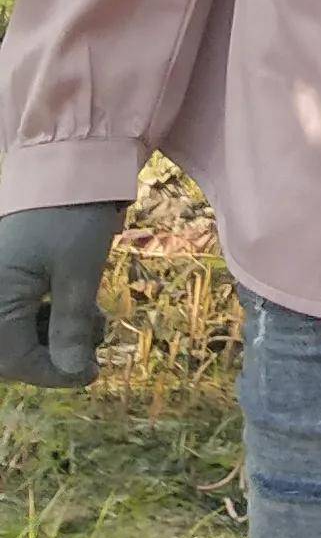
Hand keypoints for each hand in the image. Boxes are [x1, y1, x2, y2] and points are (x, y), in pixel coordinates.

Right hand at [0, 201, 122, 388]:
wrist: (65, 163)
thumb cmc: (72, 214)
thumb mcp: (79, 271)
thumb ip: (71, 325)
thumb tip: (75, 372)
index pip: (15, 360)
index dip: (54, 374)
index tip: (91, 374)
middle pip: (10, 352)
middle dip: (53, 354)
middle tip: (93, 341)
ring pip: (15, 335)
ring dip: (53, 337)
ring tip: (94, 320)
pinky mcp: (5, 278)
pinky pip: (15, 314)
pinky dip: (45, 320)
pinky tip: (78, 309)